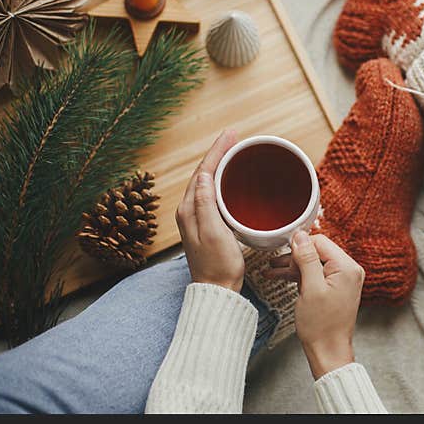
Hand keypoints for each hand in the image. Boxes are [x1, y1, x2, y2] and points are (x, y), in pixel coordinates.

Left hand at [176, 129, 244, 292]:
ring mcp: (197, 218)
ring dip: (220, 165)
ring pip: (208, 182)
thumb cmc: (218, 265)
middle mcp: (189, 211)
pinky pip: (213, 194)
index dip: (217, 151)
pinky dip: (223, 182)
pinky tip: (232, 180)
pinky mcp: (207, 224)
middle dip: (218, 153)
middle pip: (203, 173)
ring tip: (234, 152)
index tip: (231, 134)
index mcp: (189, 210)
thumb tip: (204, 175)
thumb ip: (206, 204)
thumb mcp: (214, 233)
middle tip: (234, 137)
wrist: (217, 289)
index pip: (203, 171)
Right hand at [267, 231, 363, 378]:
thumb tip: (300, 236)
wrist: (328, 351)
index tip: (281, 249)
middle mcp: (348, 271)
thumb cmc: (322, 325)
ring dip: (293, 267)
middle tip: (274, 263)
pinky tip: (281, 277)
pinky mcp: (335, 288)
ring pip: (313, 263)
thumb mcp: (310, 288)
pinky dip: (299, 276)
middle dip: (294, 257)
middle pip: (317, 252)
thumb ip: (306, 259)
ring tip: (272, 270)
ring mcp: (342, 280)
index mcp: (347, 267)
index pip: (320, 242)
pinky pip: (315, 275)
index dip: (299, 245)